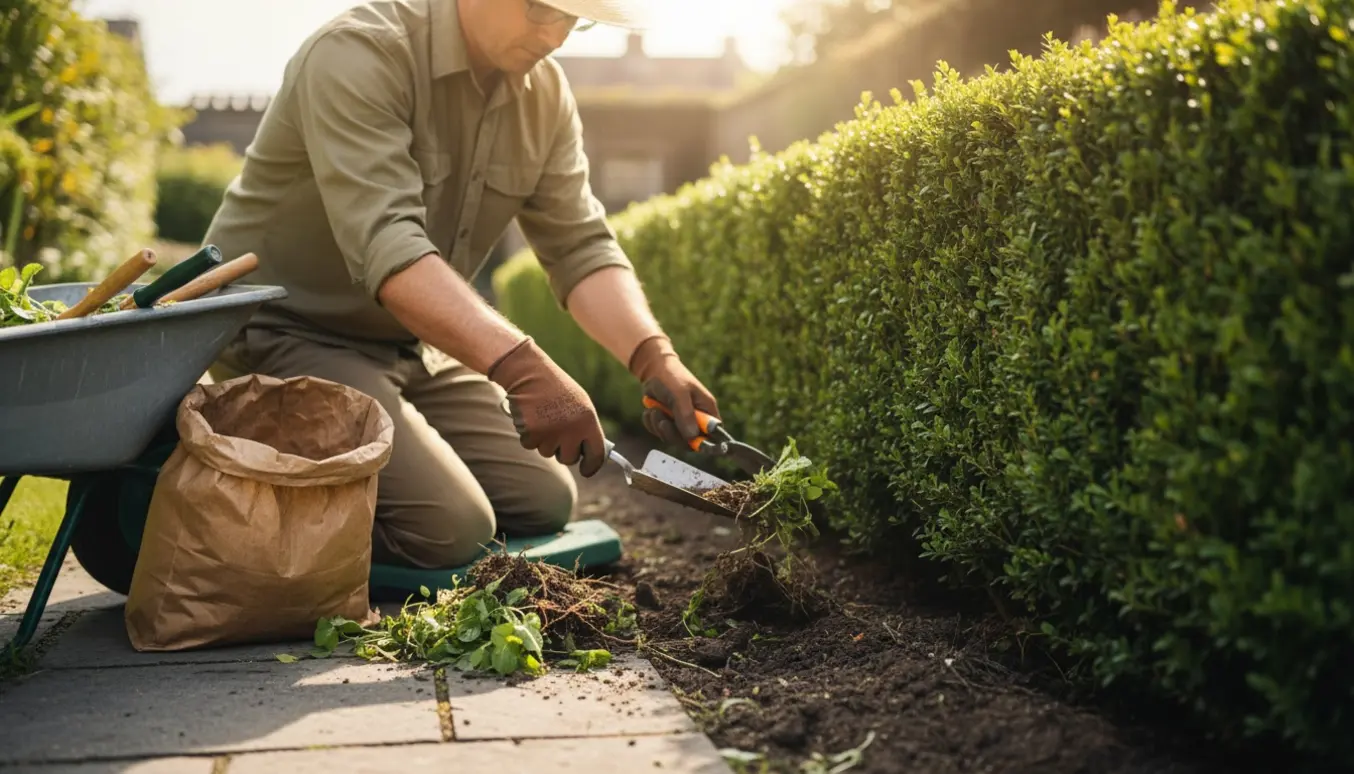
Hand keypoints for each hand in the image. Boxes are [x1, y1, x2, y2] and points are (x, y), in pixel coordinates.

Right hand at [487, 337, 606, 476]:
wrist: (529, 373)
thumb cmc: (557, 389)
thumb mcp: (581, 405)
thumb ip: (588, 429)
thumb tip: (594, 453)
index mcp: (588, 420)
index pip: (596, 454)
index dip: (591, 465)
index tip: (587, 470)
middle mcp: (571, 429)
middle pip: (569, 459)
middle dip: (563, 450)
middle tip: (558, 432)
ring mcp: (551, 432)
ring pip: (548, 453)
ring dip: (545, 441)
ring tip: (544, 418)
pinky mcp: (531, 433)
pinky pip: (530, 446)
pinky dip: (529, 435)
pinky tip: (531, 417)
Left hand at [627, 334, 719, 447]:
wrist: (653, 369)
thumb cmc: (671, 377)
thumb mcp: (679, 394)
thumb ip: (686, 415)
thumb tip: (692, 437)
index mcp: (707, 410)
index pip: (713, 435)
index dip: (702, 442)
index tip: (687, 439)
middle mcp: (697, 419)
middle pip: (690, 442)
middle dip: (673, 434)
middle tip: (662, 422)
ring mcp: (682, 421)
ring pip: (672, 439)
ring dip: (659, 427)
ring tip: (655, 410)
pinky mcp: (668, 422)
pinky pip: (660, 433)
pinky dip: (652, 424)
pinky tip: (651, 411)